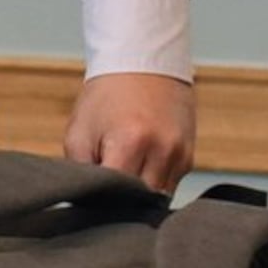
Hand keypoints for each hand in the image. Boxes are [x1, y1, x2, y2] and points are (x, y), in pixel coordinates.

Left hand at [62, 73, 196, 190]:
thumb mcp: (79, 132)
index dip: (101, 203)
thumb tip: (86, 203)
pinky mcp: (188, 159)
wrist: (143, 64)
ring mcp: (180, 156)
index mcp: (130, 144)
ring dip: (139, 196)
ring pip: (158, 199)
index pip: (117, 198)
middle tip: (104, 192)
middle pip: (141, 203)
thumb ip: (82, 172)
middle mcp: (162, 152)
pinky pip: (169, 186)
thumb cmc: (106, 97)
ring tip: (122, 175)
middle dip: (121, 203)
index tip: (91, 200)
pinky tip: (139, 167)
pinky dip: (152, 185)